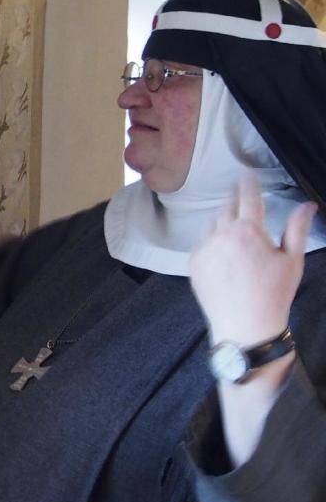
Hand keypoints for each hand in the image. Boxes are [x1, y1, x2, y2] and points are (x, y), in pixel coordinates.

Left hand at [189, 175, 315, 345]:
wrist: (245, 328)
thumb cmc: (272, 296)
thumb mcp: (292, 261)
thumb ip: (296, 228)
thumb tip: (307, 205)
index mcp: (248, 231)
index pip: (247, 197)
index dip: (248, 183)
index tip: (246, 174)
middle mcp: (222, 235)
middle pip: (226, 206)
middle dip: (235, 200)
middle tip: (241, 198)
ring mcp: (205, 248)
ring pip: (212, 223)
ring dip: (222, 220)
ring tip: (234, 226)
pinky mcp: (194, 263)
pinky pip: (202, 242)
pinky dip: (212, 240)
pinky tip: (222, 249)